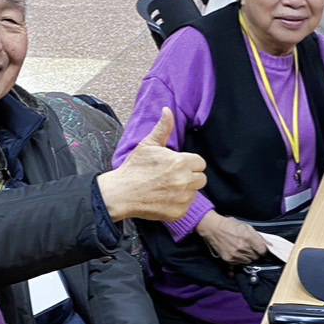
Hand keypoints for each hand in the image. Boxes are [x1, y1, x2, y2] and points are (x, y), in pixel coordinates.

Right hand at [96, 108, 207, 222]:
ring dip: (186, 190)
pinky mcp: (179, 213)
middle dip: (190, 177)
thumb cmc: (135, 168)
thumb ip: (163, 128)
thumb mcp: (148, 145)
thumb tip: (168, 110)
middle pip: (201, 178)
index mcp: (180, 162)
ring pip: (195, 192)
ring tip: (167, 187)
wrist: (121, 193)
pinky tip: (165, 199)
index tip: (176, 165)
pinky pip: (187, 206)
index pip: (200, 163)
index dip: (189, 163)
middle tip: (172, 177)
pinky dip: (179, 204)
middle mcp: (185, 181)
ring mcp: (183, 198)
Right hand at [196, 211, 267, 264]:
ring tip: (242, 250)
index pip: (263, 251)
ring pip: (248, 261)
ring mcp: (235, 254)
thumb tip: (269, 245)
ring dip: (248, 257)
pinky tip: (237, 254)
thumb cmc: (229, 225)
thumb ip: (259, 236)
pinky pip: (239, 264)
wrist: (213, 228)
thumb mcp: (246, 226)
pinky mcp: (228, 259)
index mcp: (248, 237)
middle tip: (250, 248)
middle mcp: (242, 247)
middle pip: (256, 257)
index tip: (260, 249)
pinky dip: (240, 260)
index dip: (263, 250)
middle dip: (255, 253)